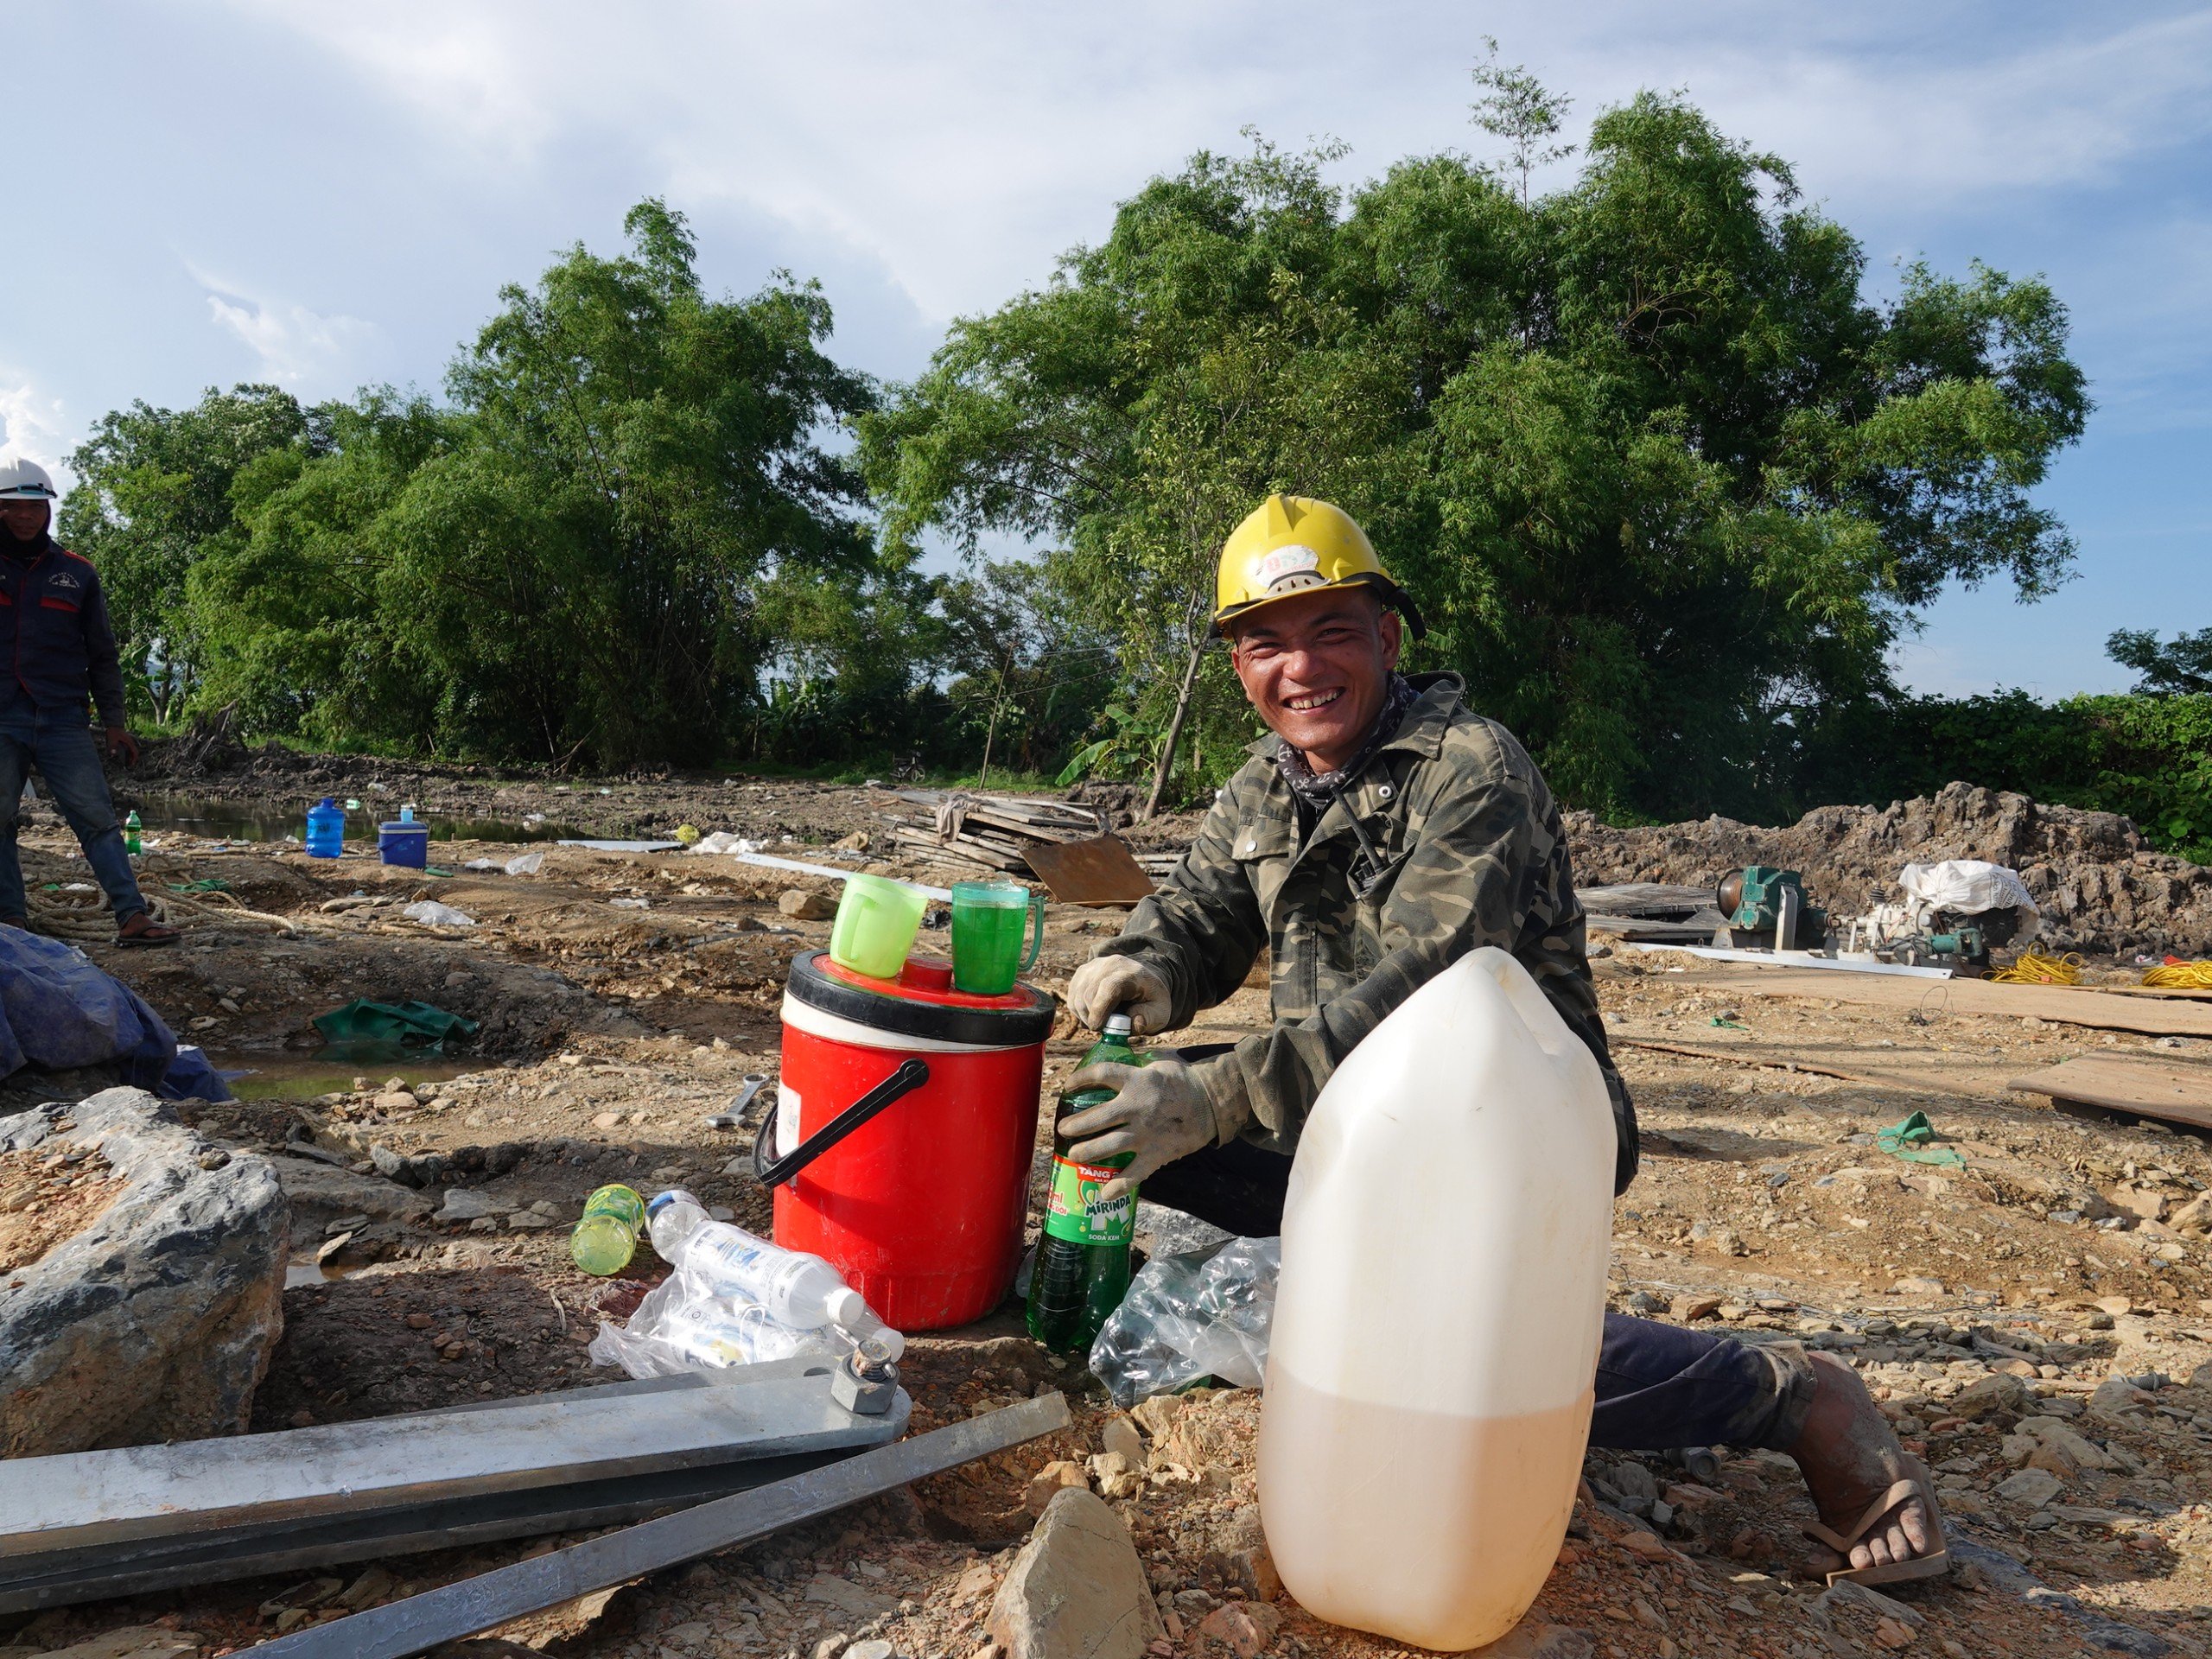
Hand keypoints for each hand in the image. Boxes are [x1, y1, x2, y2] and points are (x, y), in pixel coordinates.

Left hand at [105, 728, 138, 765]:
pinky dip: (127, 753)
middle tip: (129, 765)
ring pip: (131, 750)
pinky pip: (129, 748)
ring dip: (130, 756)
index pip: (135, 753)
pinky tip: (123, 755)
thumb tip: (113, 754)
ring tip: (126, 762)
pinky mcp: (125, 740)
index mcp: (129, 742)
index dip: (134, 760)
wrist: (114, 724)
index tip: (131, 765)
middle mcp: (130, 742)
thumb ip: (112, 746)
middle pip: (134, 752)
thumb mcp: (111, 739)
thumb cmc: (113, 731)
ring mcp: (128, 741)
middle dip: (132, 759)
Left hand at [1059, 1059, 1216, 1195]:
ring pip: (1110, 1145)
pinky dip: (1119, 1185)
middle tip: (1063, 1129)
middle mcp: (1138, 1107)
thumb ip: (1137, 1064)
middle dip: (1076, 1124)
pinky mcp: (1158, 1153)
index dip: (1081, 1079)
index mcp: (1137, 1080)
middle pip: (1098, 1117)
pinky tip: (1104, 1193)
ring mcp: (1147, 1133)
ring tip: (1074, 1154)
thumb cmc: (1185, 1081)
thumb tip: (1118, 1058)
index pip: (1101, 1074)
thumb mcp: (1160, 1063)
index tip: (1068, 1086)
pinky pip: (1135, 1173)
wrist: (1214, 1102)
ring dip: (1088, 1152)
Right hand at [1066, 954, 1172, 1033]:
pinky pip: (1073, 997)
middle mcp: (1109, 964)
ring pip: (1078, 997)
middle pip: (1089, 994)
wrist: (1142, 980)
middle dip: (1094, 1018)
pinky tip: (1094, 1012)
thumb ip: (1149, 1019)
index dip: (1100, 1009)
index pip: (1109, 987)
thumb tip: (1134, 1023)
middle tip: (1106, 1028)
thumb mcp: (1160, 1012)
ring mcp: (1093, 966)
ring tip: (1103, 1020)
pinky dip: (1080, 1011)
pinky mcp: (1082, 972)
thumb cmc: (1150, 998)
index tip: (1099, 1028)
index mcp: (1131, 973)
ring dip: (1086, 1016)